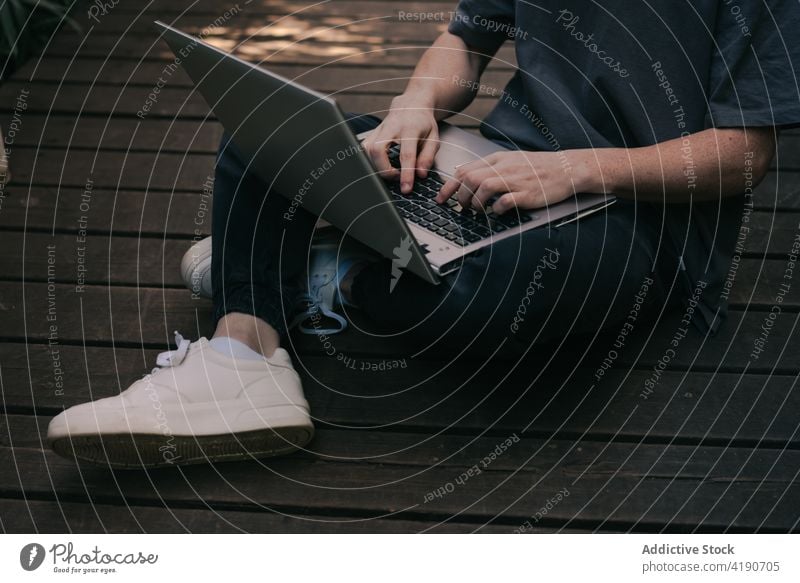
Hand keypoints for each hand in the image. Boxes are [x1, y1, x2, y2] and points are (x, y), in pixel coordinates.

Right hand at [362, 95, 439, 193]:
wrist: (411, 105)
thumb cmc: (423, 123)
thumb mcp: (434, 138)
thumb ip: (428, 157)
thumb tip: (420, 174)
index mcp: (410, 128)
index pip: (406, 154)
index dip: (406, 174)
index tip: (406, 188)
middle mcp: (391, 127)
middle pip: (378, 151)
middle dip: (384, 170)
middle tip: (397, 177)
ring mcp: (379, 129)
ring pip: (367, 150)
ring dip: (377, 166)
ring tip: (391, 172)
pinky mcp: (371, 133)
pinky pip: (364, 149)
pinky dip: (369, 160)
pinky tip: (380, 165)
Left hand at [435, 150, 589, 213]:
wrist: (565, 168)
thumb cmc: (538, 167)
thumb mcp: (510, 160)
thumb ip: (487, 166)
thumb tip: (463, 173)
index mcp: (497, 160)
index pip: (465, 170)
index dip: (449, 186)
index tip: (440, 199)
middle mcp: (504, 168)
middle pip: (471, 178)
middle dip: (460, 196)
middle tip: (462, 207)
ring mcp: (515, 180)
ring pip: (484, 187)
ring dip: (475, 202)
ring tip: (477, 210)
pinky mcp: (527, 194)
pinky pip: (505, 201)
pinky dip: (496, 209)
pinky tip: (496, 212)